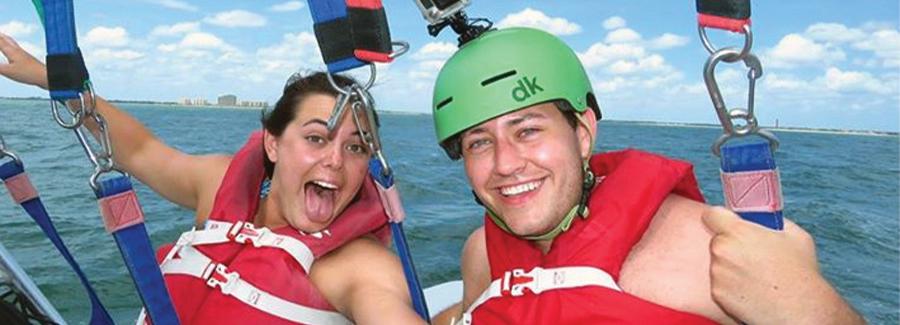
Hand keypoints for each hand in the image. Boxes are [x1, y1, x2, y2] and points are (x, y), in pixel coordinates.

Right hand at [0, 32, 48, 88]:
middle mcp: (18, 51)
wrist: (47, 76)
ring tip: (2, 38)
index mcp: (12, 51)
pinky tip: (15, 54)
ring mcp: (24, 55)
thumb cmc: (29, 74)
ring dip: (5, 39)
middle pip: (6, 39)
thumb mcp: (8, 72)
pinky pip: (17, 51)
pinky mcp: (28, 60)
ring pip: (13, 44)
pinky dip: (11, 48)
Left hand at [702, 207, 862, 323]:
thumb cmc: (800, 272)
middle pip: (717, 241)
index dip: (720, 218)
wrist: (800, 309)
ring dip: (730, 266)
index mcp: (738, 231)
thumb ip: (770, 222)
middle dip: (730, 245)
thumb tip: (761, 217)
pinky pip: (720, 283)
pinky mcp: (717, 293)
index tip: (727, 224)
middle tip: (751, 255)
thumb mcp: (794, 235)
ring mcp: (718, 273)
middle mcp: (723, 250)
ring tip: (755, 275)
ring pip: (718, 263)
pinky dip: (731, 285)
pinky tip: (751, 288)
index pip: (711, 215)